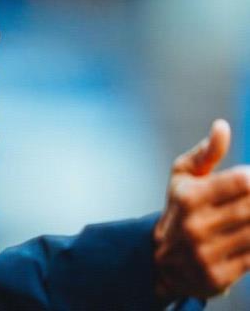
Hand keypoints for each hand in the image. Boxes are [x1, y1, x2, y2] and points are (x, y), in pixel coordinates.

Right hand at [154, 119, 249, 298]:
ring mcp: (206, 253)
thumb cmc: (179, 208)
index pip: (241, 181)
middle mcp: (195, 226)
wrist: (163, 261)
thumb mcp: (183, 177)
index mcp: (188, 197)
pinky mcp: (217, 277)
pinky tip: (249, 231)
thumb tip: (222, 126)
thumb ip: (206, 152)